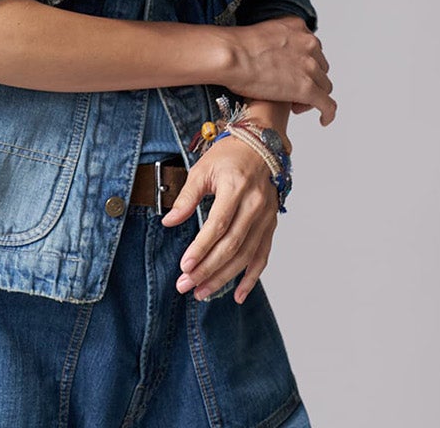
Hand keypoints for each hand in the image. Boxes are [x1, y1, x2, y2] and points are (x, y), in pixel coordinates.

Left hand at [160, 135, 279, 304]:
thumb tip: (168, 222)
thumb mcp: (202, 169)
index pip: (218, 225)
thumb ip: (186, 197)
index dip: (201, 248)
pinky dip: (251, 278)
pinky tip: (237, 294)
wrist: (261, 146)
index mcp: (236, 187)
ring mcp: (266, 217)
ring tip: (202, 292)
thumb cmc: (228, 156)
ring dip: (224, 277)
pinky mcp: (271, 226)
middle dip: (208, 269)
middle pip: (232, 245)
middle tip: (187, 285)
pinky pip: (262, 256)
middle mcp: (255, 204)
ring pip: (246, 255)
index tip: (184, 266)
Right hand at [223, 16, 335, 125]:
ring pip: (324, 85)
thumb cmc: (235, 48)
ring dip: (312, 95)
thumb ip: (275, 42)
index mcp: (298, 27)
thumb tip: (272, 58)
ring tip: (294, 105)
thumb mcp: (262, 34)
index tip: (292, 73)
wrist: (230, 55)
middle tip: (290, 90)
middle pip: (320, 67)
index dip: (303, 64)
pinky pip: (327, 104)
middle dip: (309, 79)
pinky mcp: (307, 88)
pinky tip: (323, 119)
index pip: (312, 49)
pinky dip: (327, 113)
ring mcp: (310, 67)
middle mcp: (308, 44)